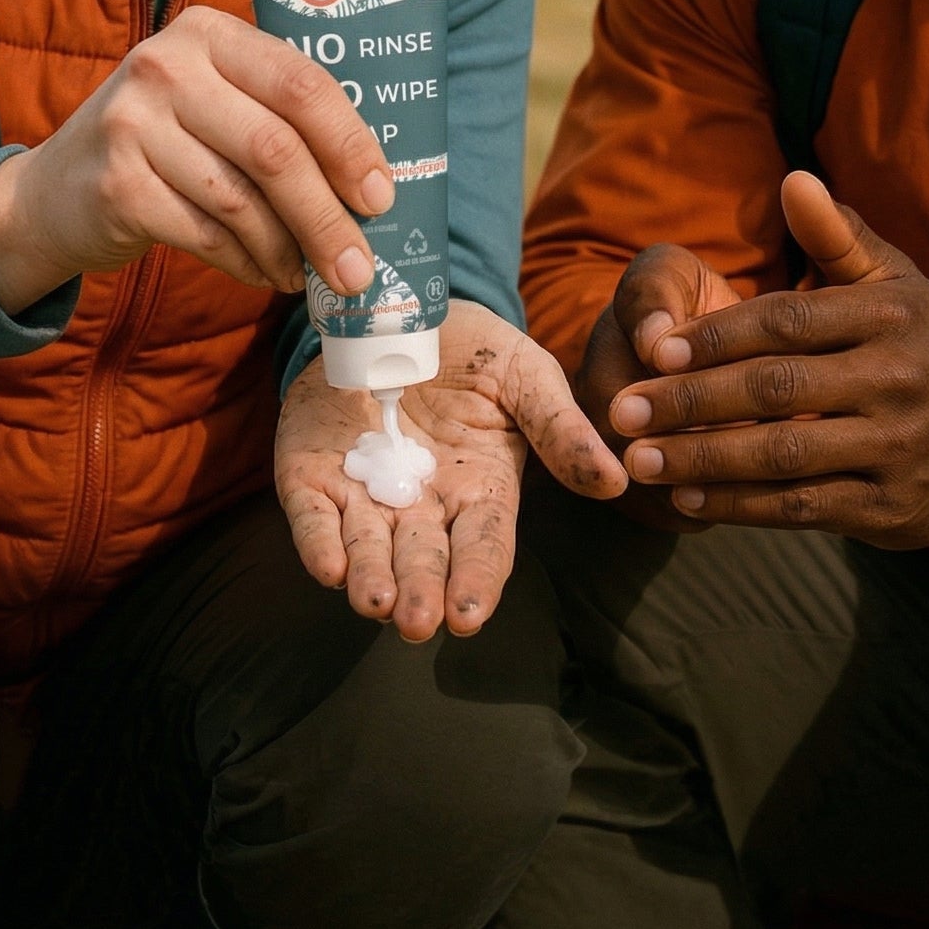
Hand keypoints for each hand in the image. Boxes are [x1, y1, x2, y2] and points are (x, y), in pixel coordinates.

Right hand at [0, 6, 392, 314]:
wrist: (53, 193)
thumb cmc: (166, 144)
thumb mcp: (215, 102)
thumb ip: (279, 119)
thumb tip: (370, 189)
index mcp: (209, 32)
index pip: (301, 84)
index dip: (350, 144)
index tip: (380, 197)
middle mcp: (167, 66)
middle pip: (275, 149)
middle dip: (327, 216)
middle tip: (358, 266)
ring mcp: (133, 124)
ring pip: (242, 200)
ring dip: (287, 249)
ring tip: (308, 274)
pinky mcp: (116, 185)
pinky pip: (207, 234)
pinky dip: (246, 262)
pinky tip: (263, 273)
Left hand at [275, 299, 627, 640]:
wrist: (402, 306)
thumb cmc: (476, 350)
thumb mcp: (528, 376)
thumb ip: (560, 428)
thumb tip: (616, 480)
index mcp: (480, 489)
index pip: (483, 547)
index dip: (476, 582)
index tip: (470, 616)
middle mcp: (422, 505)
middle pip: (423, 559)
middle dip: (420, 593)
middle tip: (416, 622)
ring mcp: (365, 492)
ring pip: (367, 549)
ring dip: (369, 580)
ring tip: (374, 602)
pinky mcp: (312, 474)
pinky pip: (312, 516)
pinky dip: (317, 542)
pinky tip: (327, 566)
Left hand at [607, 173, 928, 550]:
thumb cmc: (928, 346)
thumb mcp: (897, 283)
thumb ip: (838, 236)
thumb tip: (792, 178)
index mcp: (891, 316)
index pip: (788, 322)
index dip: (717, 336)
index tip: (656, 348)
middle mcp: (897, 381)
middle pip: (777, 391)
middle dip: (692, 402)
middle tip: (623, 410)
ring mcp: (897, 449)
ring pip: (785, 457)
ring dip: (704, 460)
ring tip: (639, 460)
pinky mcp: (892, 511)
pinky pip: (803, 510)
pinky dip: (741, 506)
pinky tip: (689, 498)